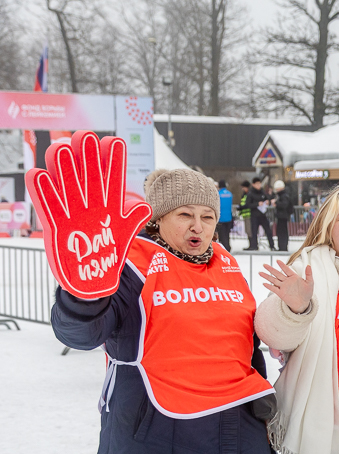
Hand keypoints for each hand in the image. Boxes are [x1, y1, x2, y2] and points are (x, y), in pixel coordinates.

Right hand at [25, 130, 151, 298]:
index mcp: (108, 202)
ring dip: (62, 167)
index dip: (112, 160)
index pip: (112, 177)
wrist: (93, 275)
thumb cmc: (108, 248)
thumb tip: (144, 204)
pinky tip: (37, 174)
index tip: (114, 142)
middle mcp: (88, 202)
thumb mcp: (125, 230)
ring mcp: (72, 211)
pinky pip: (47, 206)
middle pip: (87, 175)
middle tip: (85, 136)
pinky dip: (42, 192)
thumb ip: (134, 216)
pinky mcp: (55, 224)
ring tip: (60, 147)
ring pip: (65, 185)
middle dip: (86, 156)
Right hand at [260, 260, 313, 313]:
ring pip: (273, 280)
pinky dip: (269, 286)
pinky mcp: (281, 293)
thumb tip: (308, 265)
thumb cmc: (307, 293)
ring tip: (260, 272)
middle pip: (277, 274)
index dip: (282, 265)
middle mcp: (287, 281)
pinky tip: (264, 283)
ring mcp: (283, 287)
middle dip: (271, 269)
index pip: (287, 270)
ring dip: (267, 276)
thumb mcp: (310, 283)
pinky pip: (274, 289)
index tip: (277, 260)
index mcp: (293, 277)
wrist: (303, 303)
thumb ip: (309, 274)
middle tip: (264, 264)